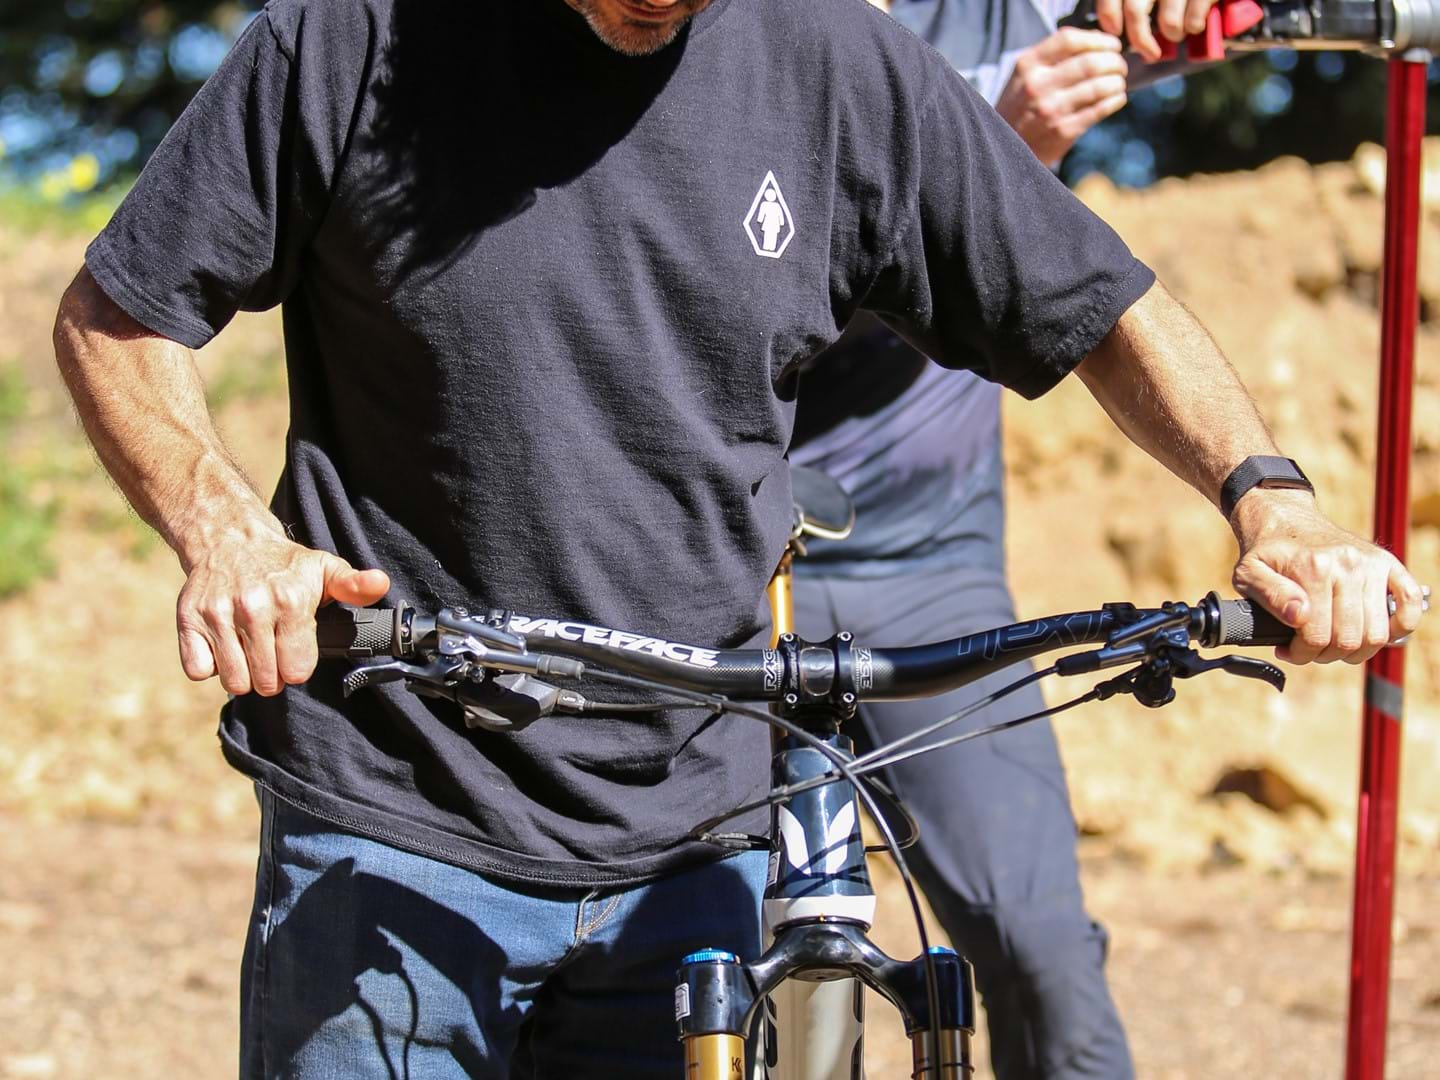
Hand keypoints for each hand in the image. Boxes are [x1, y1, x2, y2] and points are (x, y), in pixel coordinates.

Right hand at [176, 528, 390, 695]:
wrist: (228, 537)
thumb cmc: (282, 562)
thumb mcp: (325, 568)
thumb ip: (354, 585)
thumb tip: (379, 584)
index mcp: (291, 601)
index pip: (297, 670)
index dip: (297, 665)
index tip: (294, 648)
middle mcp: (253, 608)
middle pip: (266, 682)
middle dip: (272, 674)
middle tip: (271, 650)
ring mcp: (218, 614)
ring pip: (234, 682)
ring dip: (243, 674)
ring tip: (249, 649)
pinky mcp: (189, 618)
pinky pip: (199, 670)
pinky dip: (210, 665)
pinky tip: (224, 645)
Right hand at [995, 29, 1129, 166]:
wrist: (1002, 150)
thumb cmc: (1019, 109)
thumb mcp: (1023, 76)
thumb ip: (1051, 56)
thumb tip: (1094, 39)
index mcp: (1027, 65)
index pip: (1069, 40)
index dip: (1098, 40)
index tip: (1112, 45)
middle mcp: (1038, 86)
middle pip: (1090, 63)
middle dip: (1114, 62)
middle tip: (1120, 66)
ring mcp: (1051, 110)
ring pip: (1099, 86)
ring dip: (1117, 82)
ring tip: (1118, 82)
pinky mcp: (1064, 131)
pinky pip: (1099, 110)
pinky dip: (1115, 101)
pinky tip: (1116, 98)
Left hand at [1094, 0, 1216, 61]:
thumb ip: (1138, 2)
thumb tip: (1114, 28)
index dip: (1109, 16)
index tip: (1115, 31)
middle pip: (1135, 12)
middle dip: (1140, 40)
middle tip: (1149, 53)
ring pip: (1167, 22)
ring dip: (1173, 34)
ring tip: (1177, 32)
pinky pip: (1193, 21)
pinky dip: (1194, 28)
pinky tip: (1196, 24)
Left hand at [1229, 490, 1424, 664]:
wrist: (1287, 522)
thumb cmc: (1267, 554)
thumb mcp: (1250, 574)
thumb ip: (1270, 596)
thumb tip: (1300, 616)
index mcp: (1314, 568)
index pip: (1317, 635)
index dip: (1300, 653)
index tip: (1288, 649)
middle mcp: (1348, 564)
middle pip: (1350, 639)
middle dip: (1326, 653)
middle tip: (1310, 647)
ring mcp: (1371, 564)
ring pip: (1377, 633)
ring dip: (1356, 650)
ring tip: (1334, 642)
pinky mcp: (1387, 564)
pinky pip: (1409, 603)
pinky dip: (1399, 627)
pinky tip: (1373, 633)